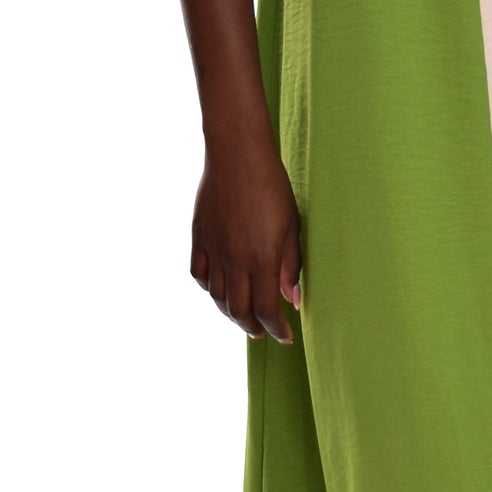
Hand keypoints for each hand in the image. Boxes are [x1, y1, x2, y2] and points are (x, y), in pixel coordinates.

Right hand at [191, 134, 302, 344]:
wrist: (237, 155)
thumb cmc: (272, 187)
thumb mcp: (292, 226)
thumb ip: (291, 265)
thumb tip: (293, 300)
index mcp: (262, 258)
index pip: (266, 309)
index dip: (276, 328)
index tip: (285, 336)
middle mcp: (234, 259)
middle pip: (239, 310)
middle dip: (252, 327)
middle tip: (262, 333)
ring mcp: (213, 249)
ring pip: (217, 296)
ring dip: (230, 313)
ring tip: (242, 317)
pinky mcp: (199, 237)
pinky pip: (200, 275)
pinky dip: (209, 289)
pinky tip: (220, 291)